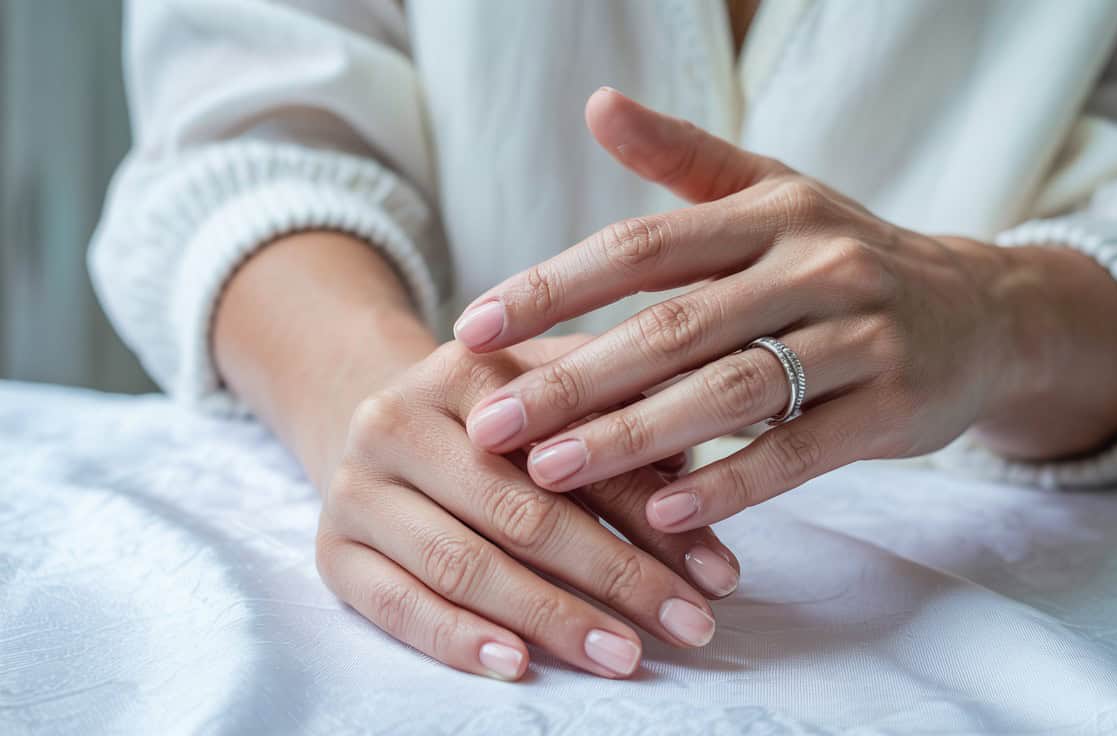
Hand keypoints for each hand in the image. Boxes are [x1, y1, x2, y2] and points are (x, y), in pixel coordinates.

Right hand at [314, 337, 739, 680]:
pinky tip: (517, 665)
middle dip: (617, 577)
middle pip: (522, 512)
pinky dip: (457, 639)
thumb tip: (701, 474)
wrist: (381, 424)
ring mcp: (356, 490)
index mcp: (466, 370)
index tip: (720, 574)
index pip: (574, 452)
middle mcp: (398, 421)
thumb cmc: (497, 420)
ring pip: (463, 564)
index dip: (653, 517)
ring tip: (623, 655)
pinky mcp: (331, 552)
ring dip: (550, 618)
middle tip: (689, 627)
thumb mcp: (553, 394)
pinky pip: (395, 606)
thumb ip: (622, 420)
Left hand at [451, 88, 1116, 531]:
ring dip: (636, 436)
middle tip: (489, 425)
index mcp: (771, 210)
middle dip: (573, 378)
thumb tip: (597, 105)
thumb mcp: (776, 193)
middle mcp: (816, 264)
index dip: (553, 287)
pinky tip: (665, 511)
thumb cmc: (847, 256)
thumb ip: (684, 159)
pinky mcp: (893, 405)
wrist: (983, 312)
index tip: (473, 330)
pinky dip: (733, 480)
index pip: (642, 248)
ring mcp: (861, 336)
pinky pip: (802, 450)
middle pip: (674, 326)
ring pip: (731, 390)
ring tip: (552, 472)